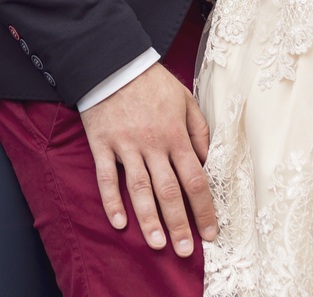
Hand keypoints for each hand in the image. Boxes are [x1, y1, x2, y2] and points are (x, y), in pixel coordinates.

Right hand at [79, 62, 216, 255]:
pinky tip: (119, 223)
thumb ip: (199, 130)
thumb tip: (208, 161)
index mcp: (176, 135)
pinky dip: (111, 201)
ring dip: (149, 219)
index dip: (204, 209)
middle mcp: (153, 144)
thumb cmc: (152, 82)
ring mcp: (126, 145)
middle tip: (185, 251)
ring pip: (139, 189)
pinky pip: (106, 177)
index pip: (195, 179)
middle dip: (179, 224)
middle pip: (169, 191)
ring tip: (158, 244)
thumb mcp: (185, 99)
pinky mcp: (102, 144)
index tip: (210, 233)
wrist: (113, 61)